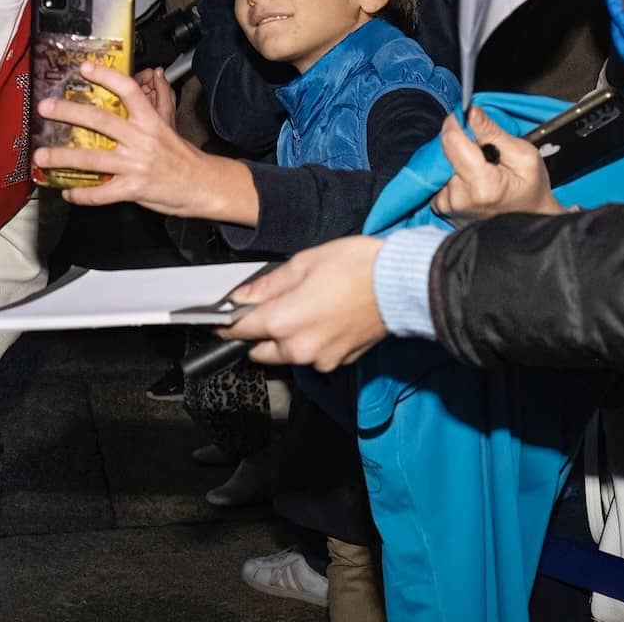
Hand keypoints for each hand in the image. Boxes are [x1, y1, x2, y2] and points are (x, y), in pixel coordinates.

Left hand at [34, 62, 255, 222]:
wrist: (203, 185)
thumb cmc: (184, 156)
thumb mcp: (171, 124)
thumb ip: (160, 100)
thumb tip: (156, 74)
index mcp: (150, 121)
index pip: (128, 91)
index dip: (105, 76)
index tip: (83, 68)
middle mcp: (141, 140)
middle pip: (100, 121)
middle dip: (69, 112)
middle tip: (45, 108)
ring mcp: (136, 165)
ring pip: (93, 159)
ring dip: (63, 157)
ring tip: (41, 156)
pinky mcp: (134, 189)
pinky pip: (102, 193)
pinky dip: (83, 194)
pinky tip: (69, 192)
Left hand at [220, 237, 387, 371]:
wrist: (402, 284)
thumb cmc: (358, 267)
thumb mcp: (304, 262)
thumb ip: (269, 284)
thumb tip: (243, 296)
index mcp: (283, 321)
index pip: (240, 330)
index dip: (227, 323)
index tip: (221, 320)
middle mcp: (299, 348)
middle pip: (260, 351)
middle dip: (258, 334)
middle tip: (267, 310)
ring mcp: (321, 359)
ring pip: (288, 356)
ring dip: (286, 340)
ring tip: (303, 310)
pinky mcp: (340, 362)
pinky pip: (314, 356)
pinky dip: (312, 343)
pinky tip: (324, 318)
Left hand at [433, 108, 562, 222]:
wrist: (529, 223)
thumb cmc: (531, 191)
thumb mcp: (524, 156)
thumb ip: (493, 133)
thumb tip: (470, 111)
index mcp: (482, 186)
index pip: (452, 141)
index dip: (457, 122)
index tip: (466, 114)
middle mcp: (458, 198)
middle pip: (445, 151)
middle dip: (460, 140)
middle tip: (483, 146)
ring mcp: (447, 205)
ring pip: (440, 163)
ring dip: (456, 156)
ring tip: (480, 164)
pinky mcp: (441, 207)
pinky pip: (438, 176)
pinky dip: (452, 170)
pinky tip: (470, 175)